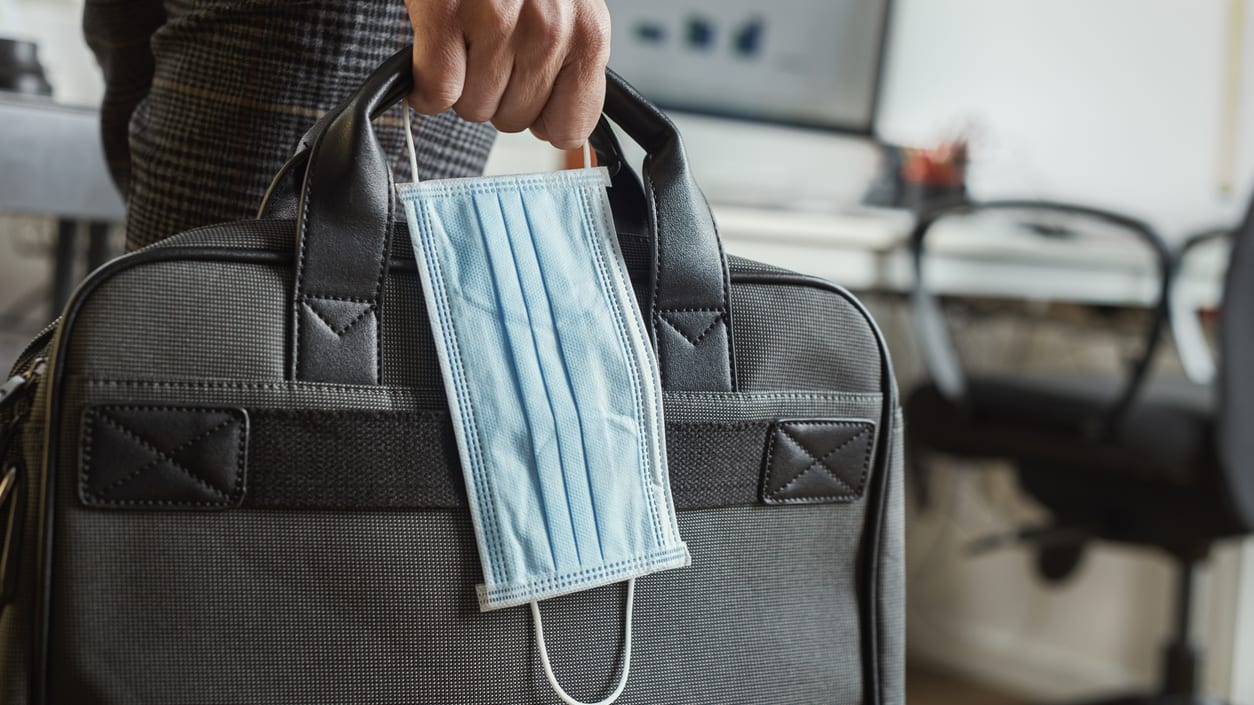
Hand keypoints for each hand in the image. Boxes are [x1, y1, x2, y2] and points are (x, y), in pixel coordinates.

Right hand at [405, 0, 610, 149]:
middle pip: (515, 120)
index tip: (529, 96)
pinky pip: (438, 91)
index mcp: (587, 33)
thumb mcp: (567, 8)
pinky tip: (436, 50)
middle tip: (489, 49)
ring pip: (474, 108)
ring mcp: (497, 23)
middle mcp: (549, 31)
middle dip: (497, 93)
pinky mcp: (447, 14)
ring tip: (466, 38)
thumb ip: (572, 66)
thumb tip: (563, 132)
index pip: (571, 126)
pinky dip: (426, 83)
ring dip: (462, 83)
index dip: (542, 117)